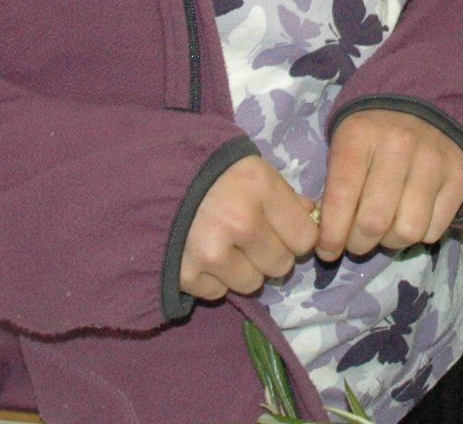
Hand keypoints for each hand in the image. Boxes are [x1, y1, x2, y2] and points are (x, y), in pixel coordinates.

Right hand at [180, 154, 319, 301]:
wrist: (150, 179)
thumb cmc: (211, 172)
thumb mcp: (253, 170)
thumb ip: (285, 196)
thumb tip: (311, 217)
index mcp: (260, 189)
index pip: (305, 238)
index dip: (296, 235)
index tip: (282, 229)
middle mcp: (240, 222)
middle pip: (281, 265)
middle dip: (270, 254)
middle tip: (249, 238)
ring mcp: (212, 251)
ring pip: (252, 284)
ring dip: (243, 270)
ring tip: (224, 246)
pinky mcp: (186, 274)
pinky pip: (218, 292)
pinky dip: (213, 279)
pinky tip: (202, 254)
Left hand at [316, 109, 462, 262]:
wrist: (423, 106)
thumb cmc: (373, 134)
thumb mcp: (344, 146)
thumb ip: (334, 189)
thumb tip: (329, 238)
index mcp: (360, 135)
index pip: (341, 197)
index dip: (331, 235)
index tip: (327, 251)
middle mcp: (398, 144)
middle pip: (375, 222)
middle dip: (358, 244)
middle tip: (355, 242)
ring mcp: (433, 159)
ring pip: (408, 231)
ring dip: (390, 243)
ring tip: (384, 232)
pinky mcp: (459, 174)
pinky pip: (434, 230)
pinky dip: (419, 235)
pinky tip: (409, 218)